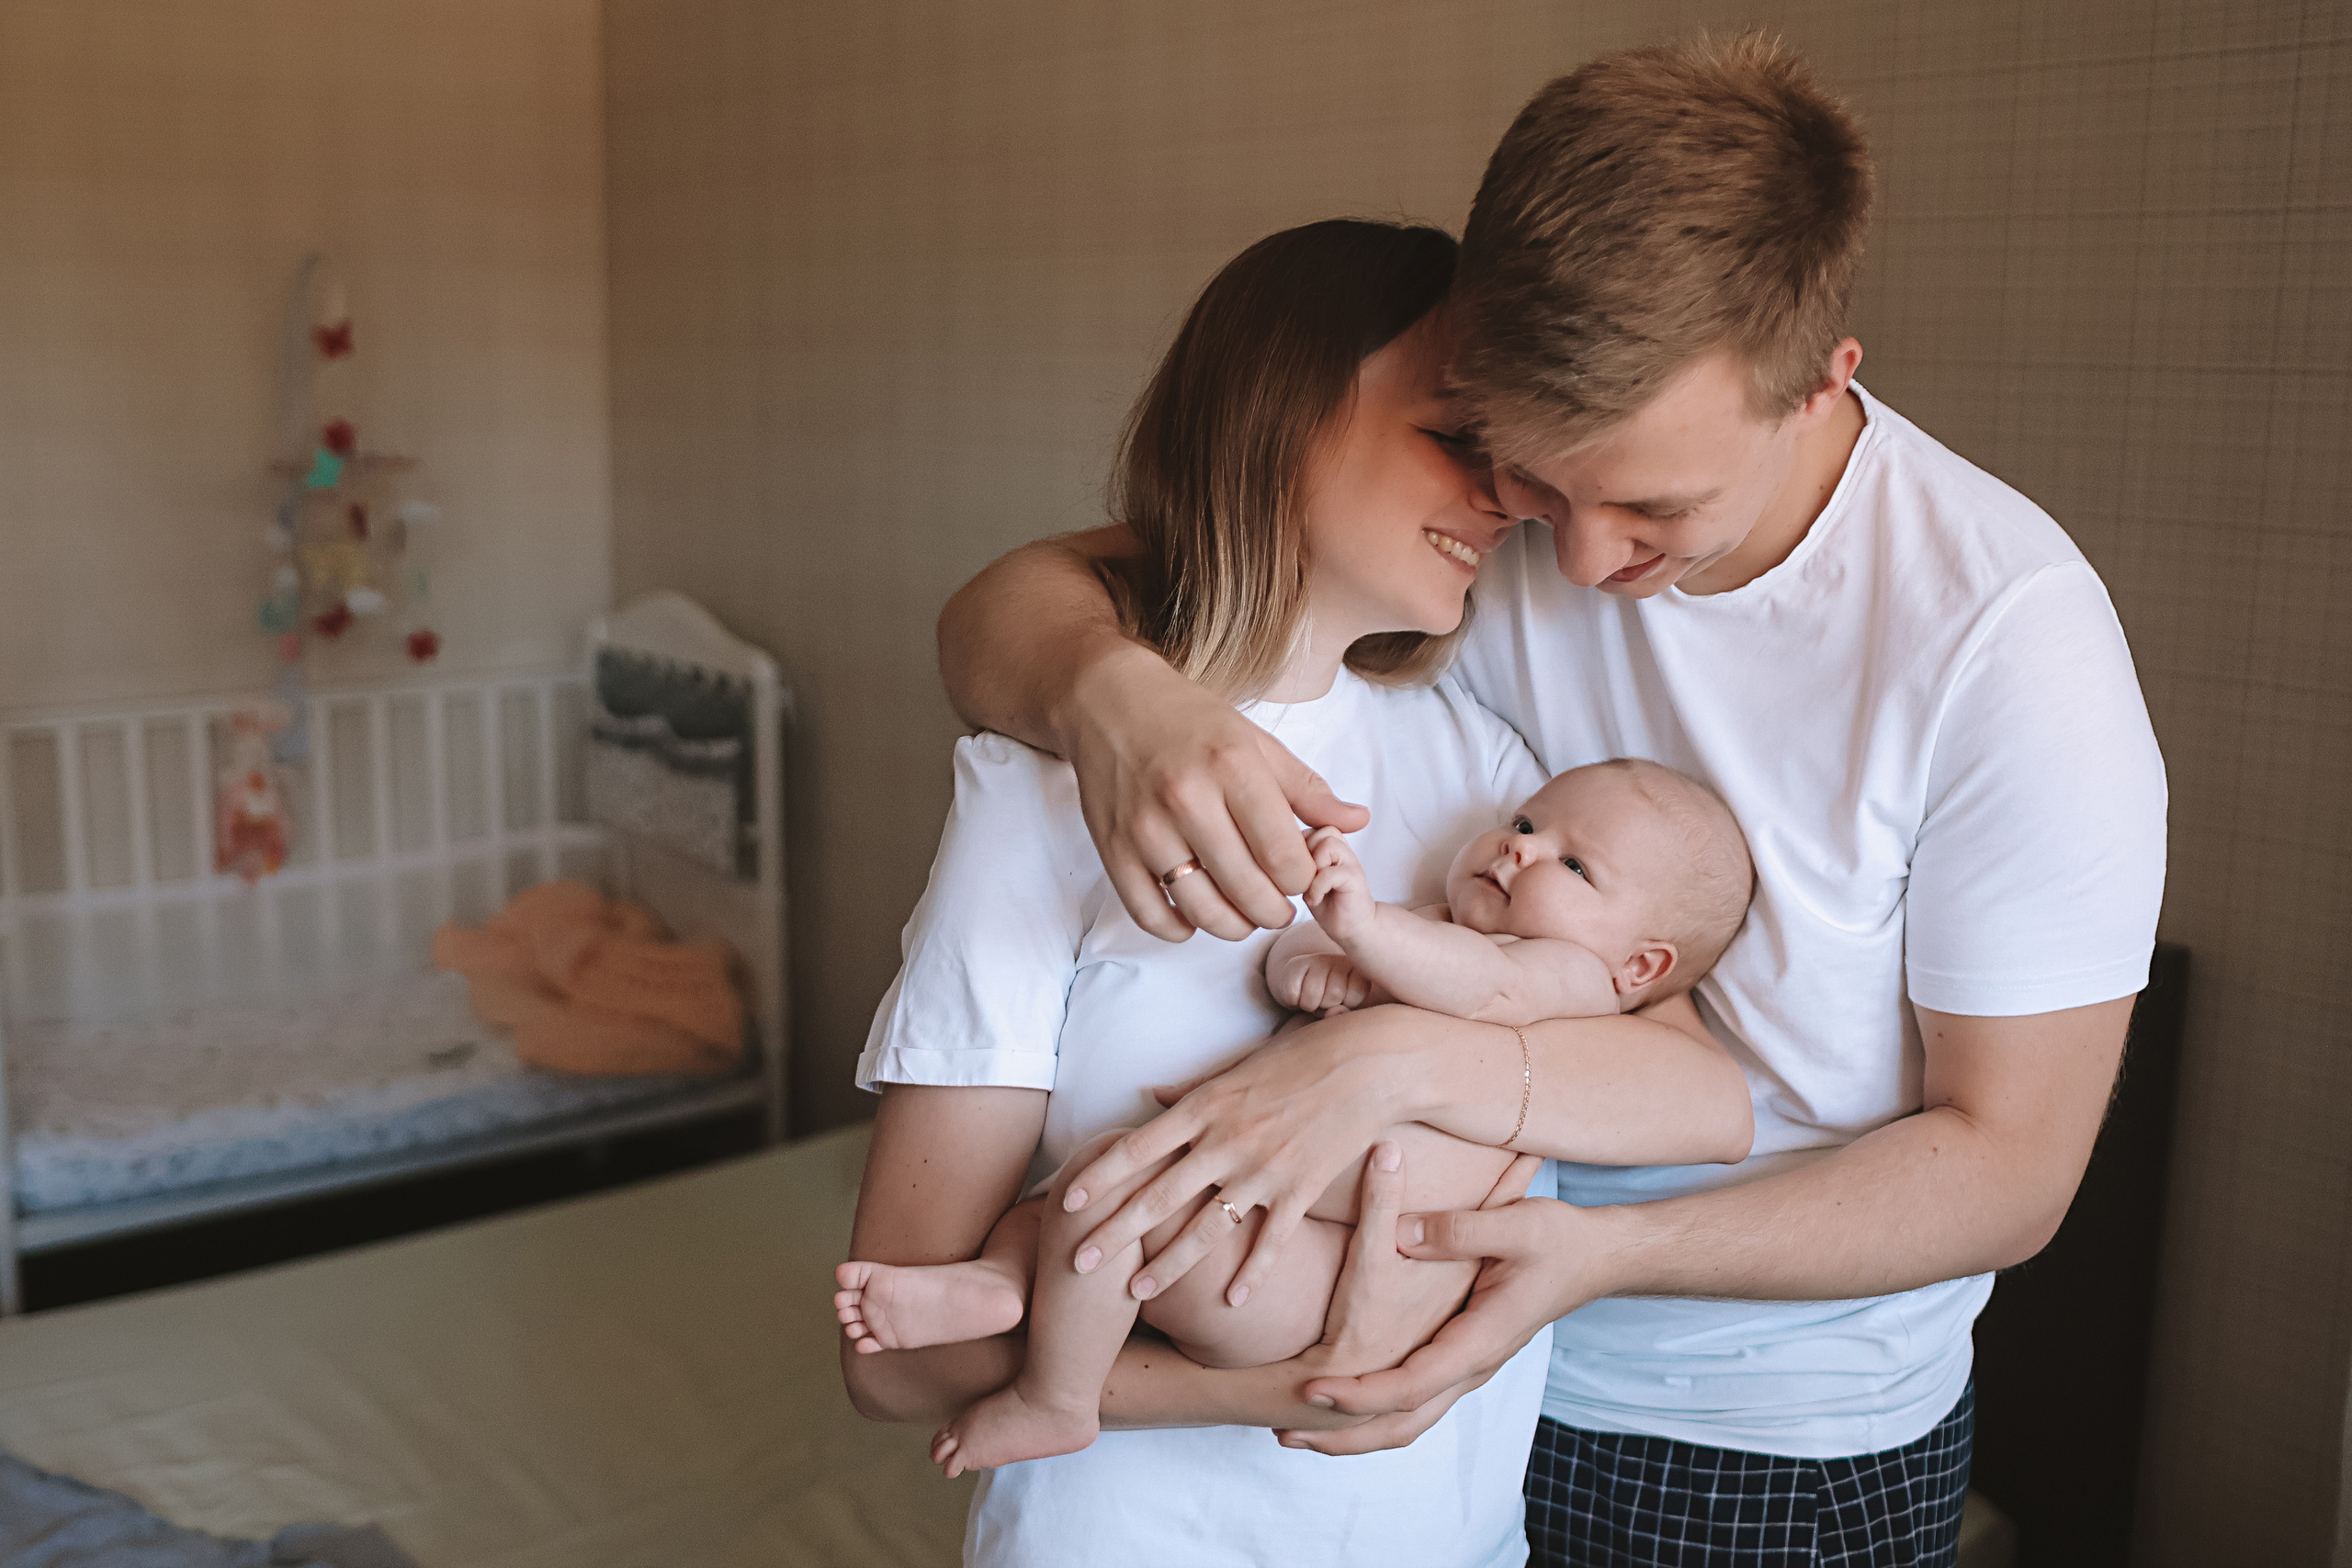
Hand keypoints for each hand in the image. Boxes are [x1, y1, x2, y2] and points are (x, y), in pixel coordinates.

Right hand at [1062, 647, 1367, 942]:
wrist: (1109, 701)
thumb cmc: (1190, 721)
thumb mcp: (1257, 743)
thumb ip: (1308, 789)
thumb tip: (1358, 822)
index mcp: (1233, 768)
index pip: (1285, 858)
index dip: (1303, 881)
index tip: (1300, 875)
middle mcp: (1187, 799)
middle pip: (1249, 893)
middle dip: (1275, 911)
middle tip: (1278, 905)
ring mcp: (1145, 828)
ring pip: (1203, 912)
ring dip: (1234, 926)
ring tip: (1243, 914)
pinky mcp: (1113, 849)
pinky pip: (1151, 915)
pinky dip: (1179, 929)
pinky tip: (1195, 914)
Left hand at [1066, 1007, 1431, 1307]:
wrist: (1373, 1063)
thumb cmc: (1303, 1056)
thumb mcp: (1239, 1065)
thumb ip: (1192, 1090)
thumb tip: (1150, 1098)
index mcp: (1207, 1106)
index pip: (1139, 1146)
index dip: (1101, 1175)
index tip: (1068, 1200)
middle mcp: (1227, 1141)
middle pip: (1158, 1196)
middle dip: (1114, 1232)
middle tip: (1077, 1263)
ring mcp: (1264, 1170)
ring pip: (1205, 1229)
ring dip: (1167, 1265)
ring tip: (1134, 1293)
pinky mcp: (1301, 1190)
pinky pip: (1270, 1241)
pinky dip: (1251, 1274)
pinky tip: (1230, 1303)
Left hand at [1276, 1152, 1540, 1452]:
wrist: (1599, 1257)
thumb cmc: (1560, 1239)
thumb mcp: (1514, 1225)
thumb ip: (1456, 1231)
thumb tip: (1401, 1232)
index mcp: (1480, 1342)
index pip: (1411, 1384)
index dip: (1359, 1392)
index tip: (1312, 1390)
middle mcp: (1473, 1365)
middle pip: (1402, 1421)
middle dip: (1342, 1432)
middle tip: (1285, 1431)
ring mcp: (1470, 1365)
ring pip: (1409, 1420)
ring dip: (1354, 1431)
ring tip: (1297, 1432)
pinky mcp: (1465, 1356)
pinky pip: (1416, 1401)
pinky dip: (1376, 1413)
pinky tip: (1343, 1407)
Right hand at [1280, 952, 1369, 1015]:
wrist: (1304, 985)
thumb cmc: (1330, 1001)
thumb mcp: (1343, 1009)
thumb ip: (1345, 1014)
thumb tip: (1333, 1012)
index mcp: (1358, 969)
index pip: (1357, 993)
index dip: (1347, 1003)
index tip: (1342, 1000)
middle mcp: (1338, 959)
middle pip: (1334, 994)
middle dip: (1327, 1004)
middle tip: (1323, 999)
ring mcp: (1316, 959)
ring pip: (1313, 994)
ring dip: (1310, 1004)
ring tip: (1312, 997)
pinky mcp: (1294, 964)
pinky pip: (1293, 994)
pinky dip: (1293, 1000)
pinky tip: (1298, 993)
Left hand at [1302, 826, 1373, 942]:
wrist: (1351, 927)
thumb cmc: (1327, 902)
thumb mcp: (1304, 877)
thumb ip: (1297, 858)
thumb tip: (1282, 846)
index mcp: (1329, 844)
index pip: (1307, 826)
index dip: (1296, 846)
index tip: (1295, 871)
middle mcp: (1342, 848)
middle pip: (1318, 830)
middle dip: (1304, 854)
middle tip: (1303, 878)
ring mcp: (1351, 861)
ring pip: (1327, 844)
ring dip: (1312, 868)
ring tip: (1310, 887)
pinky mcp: (1355, 877)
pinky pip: (1330, 872)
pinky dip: (1317, 888)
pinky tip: (1315, 899)